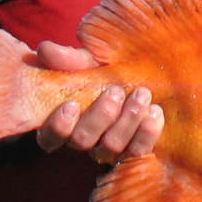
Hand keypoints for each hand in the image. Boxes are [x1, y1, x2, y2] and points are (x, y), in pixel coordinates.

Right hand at [32, 40, 163, 161]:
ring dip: (127, 121)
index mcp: (62, 121)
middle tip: (116, 90)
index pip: (49, 137)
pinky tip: (155, 112)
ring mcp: (107, 147)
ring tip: (142, 95)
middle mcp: (82, 139)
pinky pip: (138, 151)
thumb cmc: (99, 70)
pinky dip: (147, 134)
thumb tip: (46, 50)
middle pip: (83, 141)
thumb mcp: (84, 61)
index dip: (59, 126)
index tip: (72, 104)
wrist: (133, 76)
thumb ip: (67, 58)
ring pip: (112, 147)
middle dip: (100, 116)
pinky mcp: (132, 149)